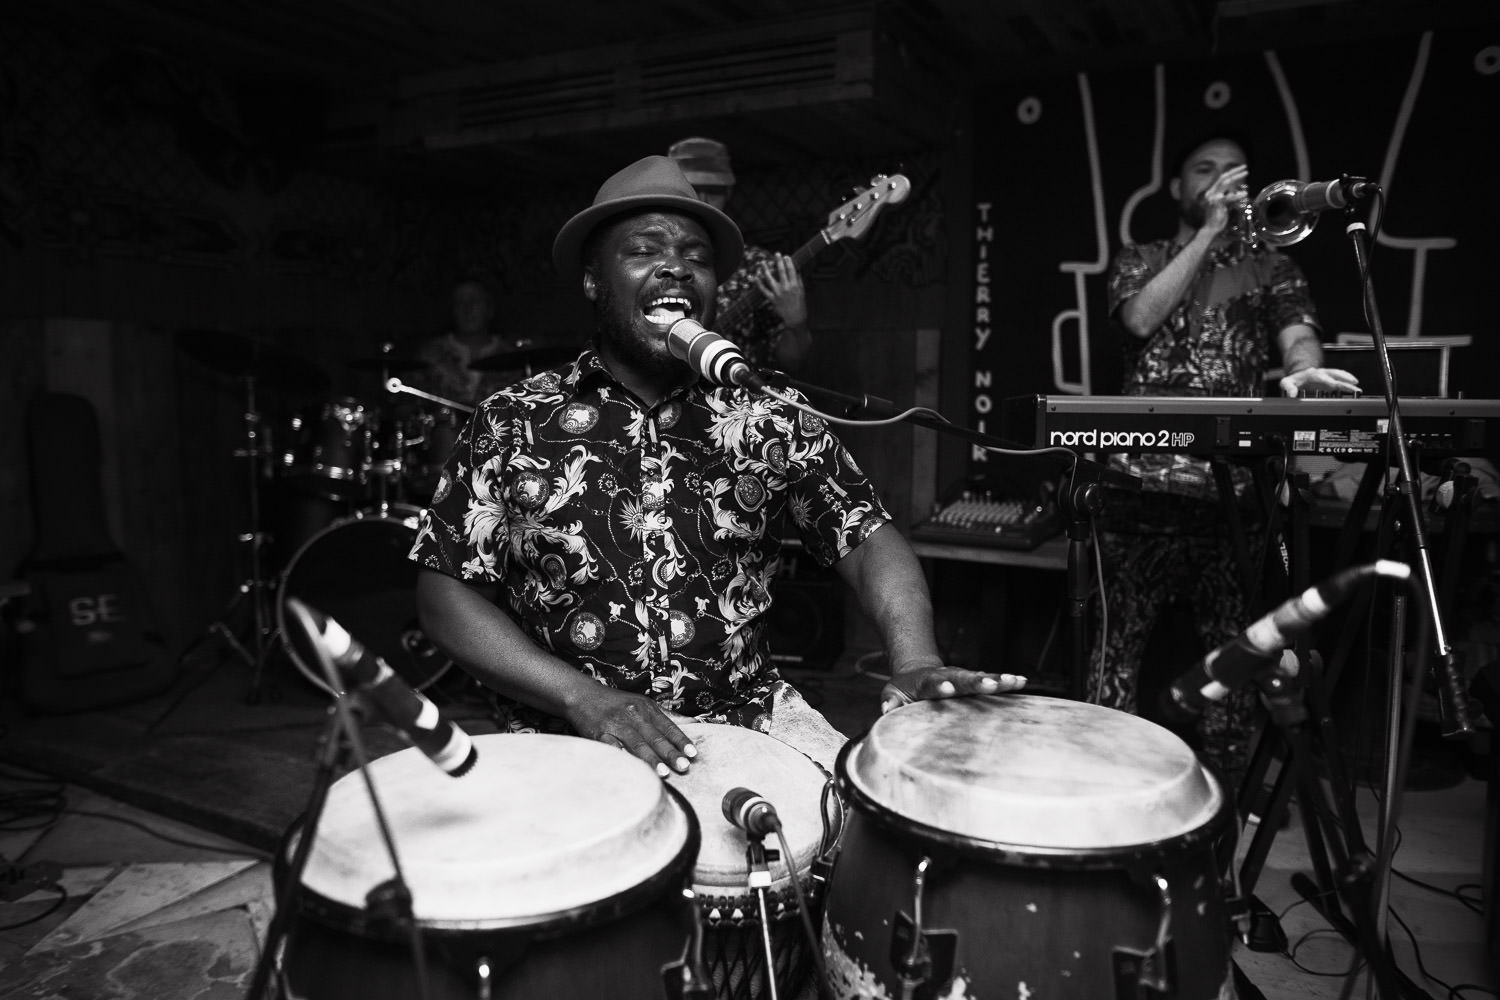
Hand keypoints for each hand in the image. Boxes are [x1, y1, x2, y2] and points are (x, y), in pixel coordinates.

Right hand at [566, 686, 696, 776]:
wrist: (582, 695)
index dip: (681, 740)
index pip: (668, 726)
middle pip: (655, 737)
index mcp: (646, 708)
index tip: (693, 753)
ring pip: (637, 744)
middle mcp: (633, 715)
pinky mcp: (599, 734)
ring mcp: (616, 725)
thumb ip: (666, 716)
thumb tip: (693, 723)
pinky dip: (623, 758)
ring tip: (664, 773)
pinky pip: (613, 748)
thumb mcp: (642, 703)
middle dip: (670, 753)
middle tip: (684, 766)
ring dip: (651, 760)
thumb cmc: (616, 703)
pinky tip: (632, 769)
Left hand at [752, 254, 807, 328]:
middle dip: (778, 261)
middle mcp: (786, 288)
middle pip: (781, 271)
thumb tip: (796, 270)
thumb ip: (799, 280)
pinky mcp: (772, 299)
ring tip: (762, 263)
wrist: (795, 318)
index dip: (788, 262)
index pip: (791, 270)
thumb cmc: (800, 304)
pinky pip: (763, 290)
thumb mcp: (802, 291)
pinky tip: (756, 277)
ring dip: (765, 269)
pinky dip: (759, 284)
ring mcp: (778, 293)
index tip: (786, 256)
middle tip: (776, 254)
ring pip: (770, 279)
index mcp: (795, 285)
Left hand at [879, 665, 1026, 714]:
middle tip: (990, 684)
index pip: (933, 683)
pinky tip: (1022, 682)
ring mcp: (964, 677)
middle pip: (963, 678)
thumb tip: (887, 710)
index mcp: (927, 681)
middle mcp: (948, 676)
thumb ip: (890, 701)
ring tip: (1014, 682)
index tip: (947, 689)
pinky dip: (1006, 682)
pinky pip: (992, 681)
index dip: (939, 686)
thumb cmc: (905, 689)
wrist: (918, 671)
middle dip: (977, 682)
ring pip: (982, 677)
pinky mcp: (975, 681)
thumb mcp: (892, 692)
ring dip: (997, 680)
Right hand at [1201, 164, 1249, 237]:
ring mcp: (1212, 198)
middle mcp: (1210, 193)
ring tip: (1246, 175)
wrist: (1210, 229)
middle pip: (1223, 178)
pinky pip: (1229, 197)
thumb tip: (1240, 192)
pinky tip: (1245, 194)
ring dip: (1237, 178)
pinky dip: (1237, 195)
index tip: (1241, 169)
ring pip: (1226, 183)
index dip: (1232, 173)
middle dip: (1235, 172)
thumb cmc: (1218, 219)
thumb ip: (1230, 198)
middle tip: (1245, 168)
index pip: (1221, 179)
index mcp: (1211, 193)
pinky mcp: (1216, 203)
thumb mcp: (1225, 205)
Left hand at [1280, 366, 1360, 397]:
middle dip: (1344, 379)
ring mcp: (1327, 375)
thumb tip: (1292, 395)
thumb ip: (1288, 388)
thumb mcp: (1286, 383)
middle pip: (1334, 375)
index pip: (1322, 378)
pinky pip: (1340, 377)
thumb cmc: (1292, 381)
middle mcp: (1321, 373)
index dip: (1329, 381)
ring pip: (1339, 374)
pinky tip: (1354, 385)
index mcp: (1311, 374)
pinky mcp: (1330, 378)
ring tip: (1357, 386)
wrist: (1297, 375)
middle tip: (1354, 385)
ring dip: (1348, 379)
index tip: (1335, 385)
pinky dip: (1347, 380)